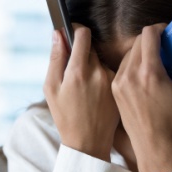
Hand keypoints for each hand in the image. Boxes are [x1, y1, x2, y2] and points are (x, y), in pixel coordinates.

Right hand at [43, 26, 118, 161]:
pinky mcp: (120, 87)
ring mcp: (112, 80)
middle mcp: (98, 72)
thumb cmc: (65, 116)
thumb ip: (55, 58)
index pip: (83, 34)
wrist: (88, 142)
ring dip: (92, 65)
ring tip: (84, 87)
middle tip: (74, 68)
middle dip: (82, 51)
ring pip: (100, 60)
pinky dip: (101, 77)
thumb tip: (58, 33)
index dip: (76, 29)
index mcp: (78, 71)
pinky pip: (109, 72)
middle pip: (91, 47)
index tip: (72, 31)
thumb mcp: (51, 88)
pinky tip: (96, 94)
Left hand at [111, 24, 171, 171]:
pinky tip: (146, 73)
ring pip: (129, 52)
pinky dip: (134, 64)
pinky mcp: (114, 88)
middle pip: (138, 40)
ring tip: (156, 60)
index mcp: (150, 73)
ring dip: (143, 51)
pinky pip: (123, 66)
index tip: (168, 33)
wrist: (155, 144)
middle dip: (153, 39)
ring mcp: (119, 82)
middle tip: (165, 46)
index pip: (148, 34)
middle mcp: (131, 75)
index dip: (160, 28)